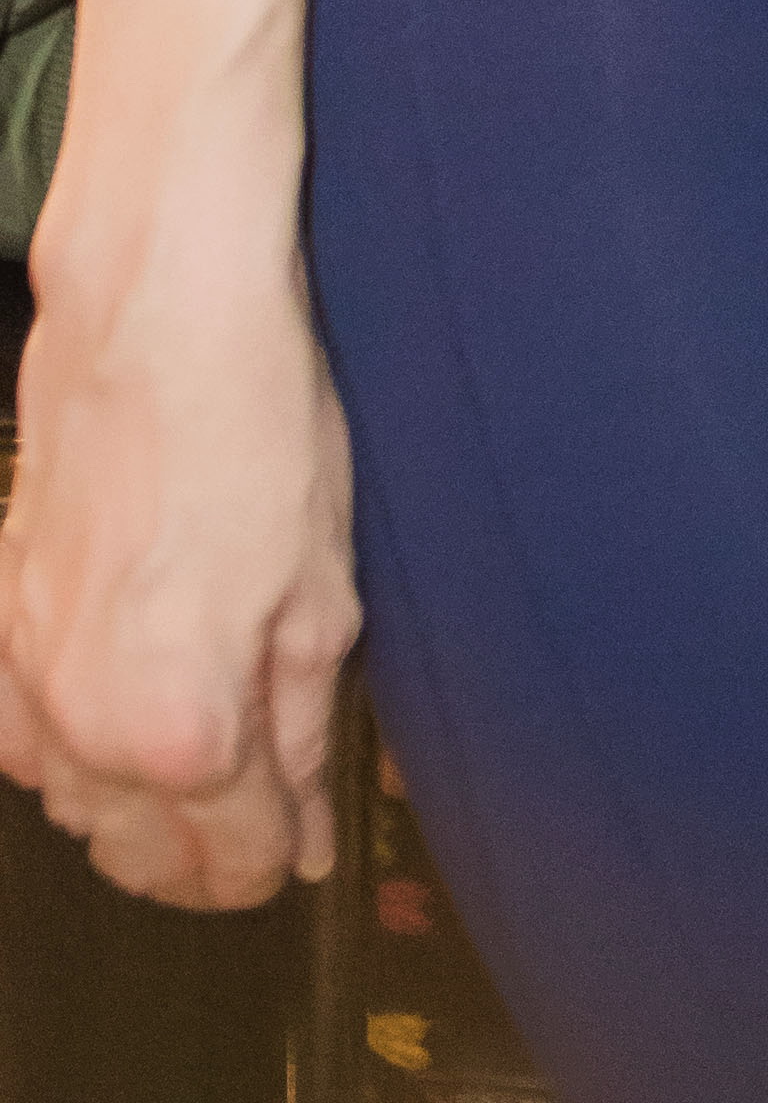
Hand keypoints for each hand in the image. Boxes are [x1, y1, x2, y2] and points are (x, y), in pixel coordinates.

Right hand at [0, 261, 358, 907]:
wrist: (160, 320)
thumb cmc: (252, 427)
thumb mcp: (321, 593)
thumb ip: (303, 732)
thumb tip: (304, 824)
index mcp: (182, 728)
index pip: (236, 855)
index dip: (278, 859)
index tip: (300, 844)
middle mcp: (86, 724)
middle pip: (142, 859)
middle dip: (208, 862)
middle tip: (260, 833)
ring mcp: (28, 678)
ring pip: (74, 812)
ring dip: (134, 818)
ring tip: (198, 787)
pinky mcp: (0, 625)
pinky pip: (22, 744)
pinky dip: (64, 758)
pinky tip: (111, 730)